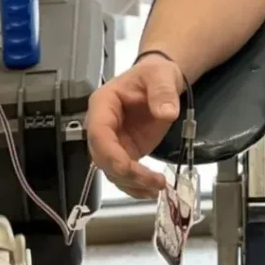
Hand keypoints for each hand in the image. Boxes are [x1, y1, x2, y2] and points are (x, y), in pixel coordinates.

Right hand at [86, 53, 184, 199]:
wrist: (160, 81)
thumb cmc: (154, 74)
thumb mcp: (160, 76)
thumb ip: (162, 92)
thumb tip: (167, 112)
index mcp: (103, 104)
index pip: (97, 133)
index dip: (109, 153)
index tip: (128, 167)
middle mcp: (102, 126)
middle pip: (103, 158)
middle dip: (126, 174)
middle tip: (153, 182)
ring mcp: (113, 142)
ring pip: (113, 171)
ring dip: (133, 184)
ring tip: (158, 187)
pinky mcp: (126, 152)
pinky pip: (125, 174)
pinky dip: (137, 186)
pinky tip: (152, 190)